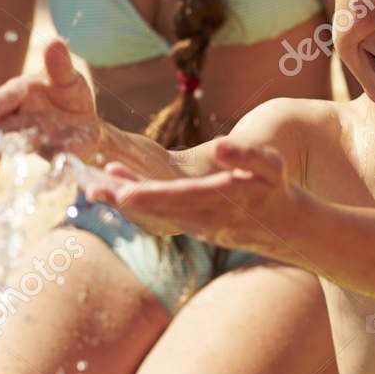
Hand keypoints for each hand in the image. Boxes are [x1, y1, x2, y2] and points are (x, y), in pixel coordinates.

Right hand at [0, 38, 102, 160]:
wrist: (87, 123)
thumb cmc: (69, 95)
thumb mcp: (68, 78)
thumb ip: (61, 66)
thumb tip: (56, 41)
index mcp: (21, 94)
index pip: (1, 100)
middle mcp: (22, 119)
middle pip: (3, 127)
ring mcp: (36, 139)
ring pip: (22, 144)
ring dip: (13, 149)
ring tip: (5, 153)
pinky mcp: (55, 154)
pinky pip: (56, 160)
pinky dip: (56, 166)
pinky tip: (56, 171)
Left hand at [92, 140, 295, 257]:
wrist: (281, 224)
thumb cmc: (273, 186)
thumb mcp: (271, 165)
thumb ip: (247, 155)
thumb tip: (221, 146)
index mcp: (224, 201)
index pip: (182, 197)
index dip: (151, 194)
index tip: (124, 191)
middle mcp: (206, 220)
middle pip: (159, 209)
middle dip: (126, 199)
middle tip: (93, 187)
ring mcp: (196, 228)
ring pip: (155, 216)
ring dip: (124, 204)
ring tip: (93, 187)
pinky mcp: (190, 228)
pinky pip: (158, 218)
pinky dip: (135, 208)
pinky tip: (112, 193)